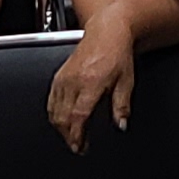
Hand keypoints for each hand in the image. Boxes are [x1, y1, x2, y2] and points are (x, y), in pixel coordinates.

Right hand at [46, 31, 138, 151]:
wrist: (107, 31)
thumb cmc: (118, 53)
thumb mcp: (127, 81)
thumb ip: (122, 105)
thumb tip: (121, 124)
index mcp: (91, 83)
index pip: (78, 116)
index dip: (77, 135)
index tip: (80, 146)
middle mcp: (74, 81)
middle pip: (62, 117)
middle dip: (68, 136)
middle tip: (77, 146)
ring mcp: (63, 78)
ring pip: (53, 110)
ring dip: (60, 127)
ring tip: (71, 136)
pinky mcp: (59, 75)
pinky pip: (51, 100)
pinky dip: (54, 114)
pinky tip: (61, 120)